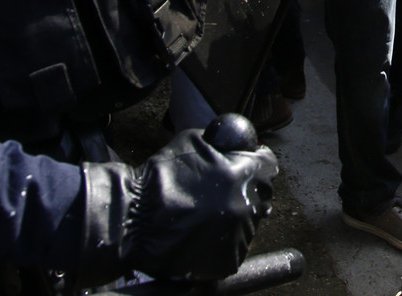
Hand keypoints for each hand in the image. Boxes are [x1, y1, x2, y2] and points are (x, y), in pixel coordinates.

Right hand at [83, 123, 276, 281]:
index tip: (247, 165)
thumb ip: (224, 144)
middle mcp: (246, 207)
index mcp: (242, 175)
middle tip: (222, 191)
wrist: (134, 220)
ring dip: (235, 215)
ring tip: (205, 213)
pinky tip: (201, 230)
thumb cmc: (160, 179)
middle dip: (247, 189)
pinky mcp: (228, 259)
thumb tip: (242, 146)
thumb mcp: (194, 142)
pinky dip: (222, 238)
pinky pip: (234, 245)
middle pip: (261, 195)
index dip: (255, 162)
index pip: (267, 165)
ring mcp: (239, 236)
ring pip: (249, 221)